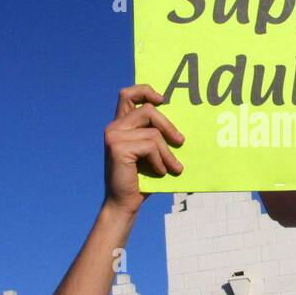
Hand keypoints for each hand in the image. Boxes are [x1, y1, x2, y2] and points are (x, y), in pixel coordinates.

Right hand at [103, 85, 184, 213]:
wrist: (124, 203)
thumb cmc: (142, 179)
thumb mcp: (150, 153)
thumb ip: (156, 135)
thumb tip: (181, 126)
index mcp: (120, 125)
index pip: (127, 94)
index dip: (145, 91)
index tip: (162, 100)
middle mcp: (114, 127)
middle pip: (148, 111)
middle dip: (168, 126)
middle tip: (181, 142)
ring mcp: (114, 136)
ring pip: (153, 132)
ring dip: (167, 152)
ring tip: (174, 167)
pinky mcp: (118, 147)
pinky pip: (150, 146)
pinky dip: (160, 161)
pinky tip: (160, 172)